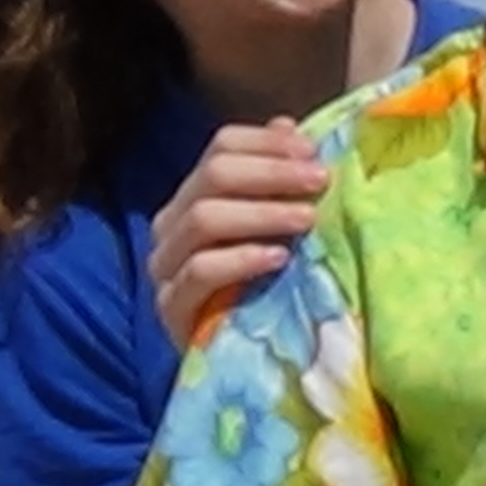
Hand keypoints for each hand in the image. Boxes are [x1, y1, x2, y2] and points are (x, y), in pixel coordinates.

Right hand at [154, 122, 326, 342]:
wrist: (234, 361)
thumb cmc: (259, 286)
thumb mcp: (275, 230)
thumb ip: (278, 180)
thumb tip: (289, 124)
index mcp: (195, 195)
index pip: (221, 146)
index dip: (268, 143)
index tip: (315, 153)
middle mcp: (172, 225)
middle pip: (213, 175)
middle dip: (272, 173)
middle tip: (320, 182)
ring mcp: (165, 266)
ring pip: (204, 219)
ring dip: (262, 213)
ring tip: (307, 220)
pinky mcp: (171, 308)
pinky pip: (199, 273)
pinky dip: (241, 260)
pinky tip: (278, 259)